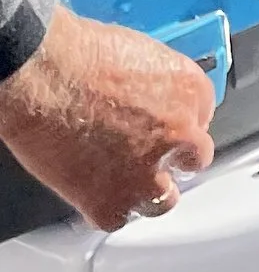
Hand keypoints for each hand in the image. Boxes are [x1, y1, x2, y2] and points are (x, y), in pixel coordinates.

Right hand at [0, 9, 217, 230]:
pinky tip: (91, 194)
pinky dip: (104, 208)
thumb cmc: (80, 53)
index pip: (201, 119)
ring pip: (162, 199)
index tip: (163, 130)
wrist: (43, 75)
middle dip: (172, 160)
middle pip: (193, 159)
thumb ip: (155, 87)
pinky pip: (117, 218)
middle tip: (146, 157)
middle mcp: (180, 134)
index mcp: (191, 91)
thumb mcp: (140, 54)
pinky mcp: (112, 200)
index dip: (177, 126)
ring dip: (145, 192)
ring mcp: (147, 172)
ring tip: (121, 183)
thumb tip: (148, 101)